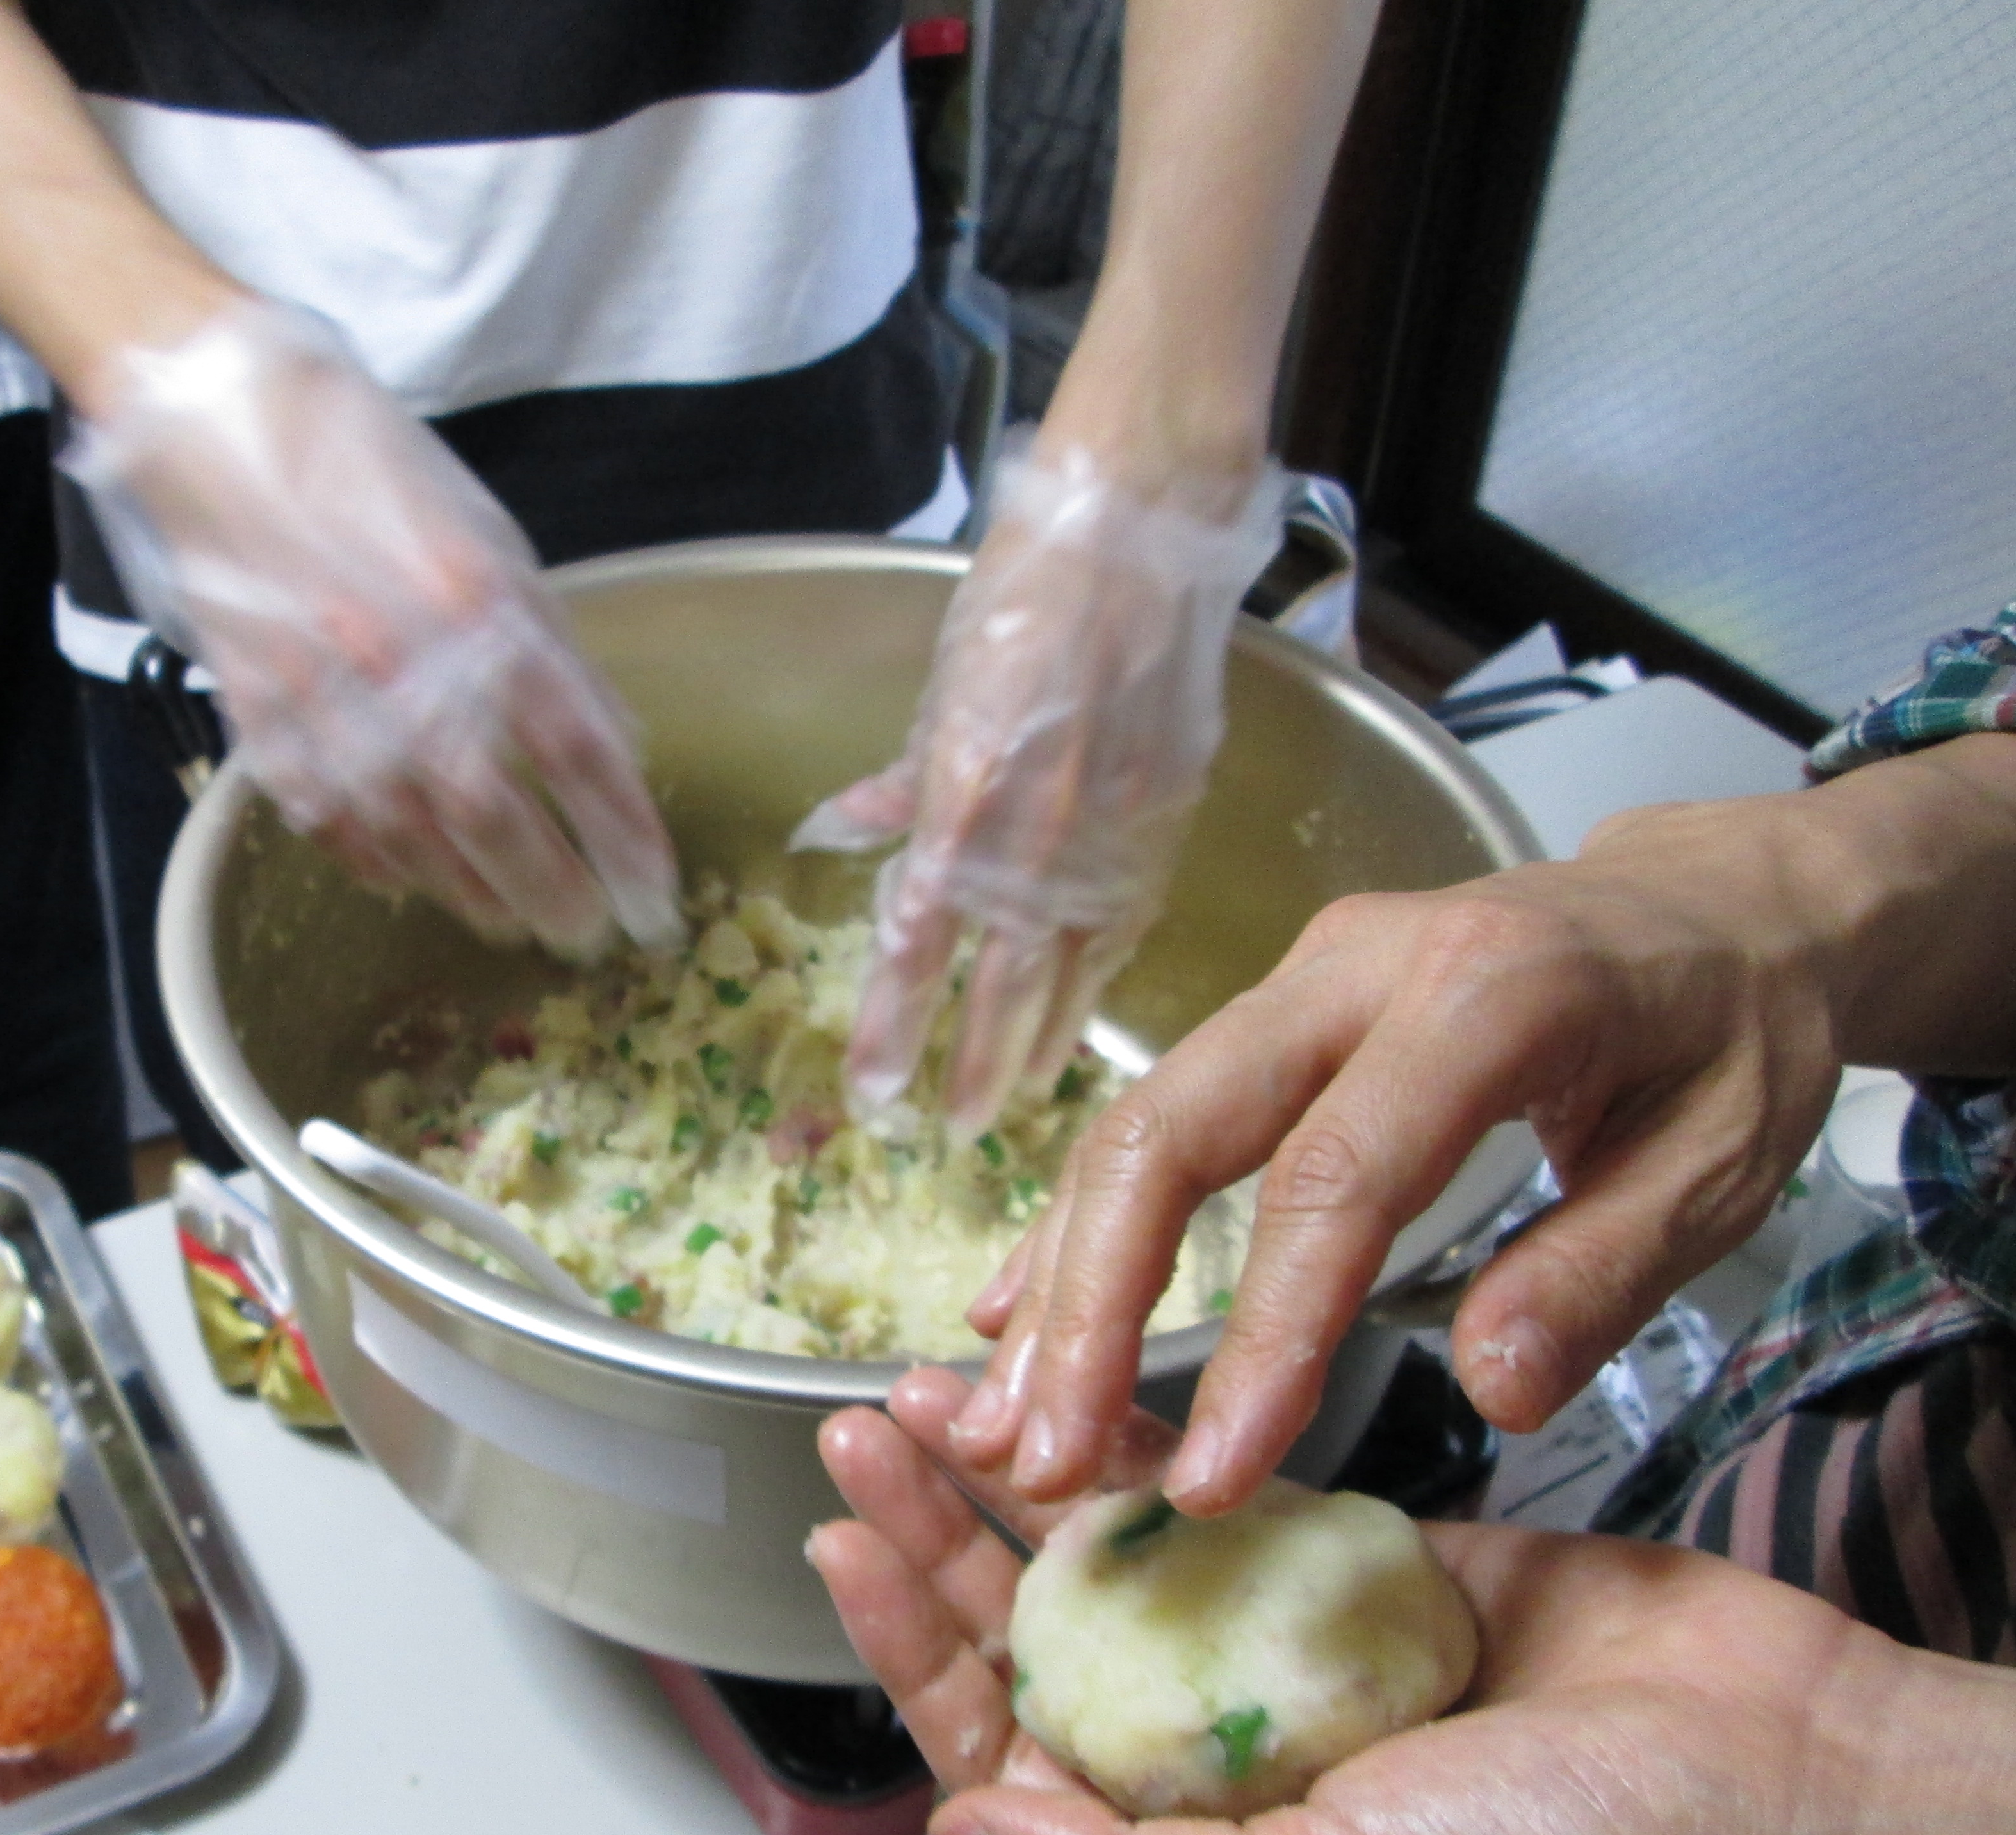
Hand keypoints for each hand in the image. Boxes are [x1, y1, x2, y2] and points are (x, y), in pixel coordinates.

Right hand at [67, 300, 680, 959]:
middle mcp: (406, 659)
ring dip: (468, 890)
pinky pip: (322, 810)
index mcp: (479, 601)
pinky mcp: (256, 706)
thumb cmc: (364, 462)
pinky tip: (407, 882)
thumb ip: (544, 640)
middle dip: (550, 885)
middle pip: (496, 812)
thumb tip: (607, 742)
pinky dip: (371, 858)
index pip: (578, 748)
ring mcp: (323, 690)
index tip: (654, 887)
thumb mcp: (484, 534)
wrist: (215, 411)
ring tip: (509, 922)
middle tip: (585, 933)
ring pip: (408, 829)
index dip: (623, 832)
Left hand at [793, 435, 1283, 1134]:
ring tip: (1019, 1098)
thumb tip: (847, 833)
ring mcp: (1112, 829)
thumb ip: (903, 777)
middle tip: (956, 1128)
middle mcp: (1038, 829)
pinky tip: (1085, 1011)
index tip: (875, 1087)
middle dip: (975, 1062)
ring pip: (1073, 967)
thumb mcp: (944, 683)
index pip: (918, 941)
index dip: (895, 1023)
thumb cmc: (1030, 586)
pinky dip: (1102, 973)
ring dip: (1042, 1040)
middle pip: (1000, 980)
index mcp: (965, 793)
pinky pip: (1127, 918)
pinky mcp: (1169, 816)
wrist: (1143, 525)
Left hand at [809, 1376, 2015, 1834]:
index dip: (915, 1650)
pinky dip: (1144, 1448)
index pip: (1006, 1746)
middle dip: (936, 1537)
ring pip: (1110, 1554)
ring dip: (1018, 1474)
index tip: (847, 1547)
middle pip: (1035, 1635)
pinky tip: (1076, 1394)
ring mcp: (1285, 1650)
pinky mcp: (1355, 1565)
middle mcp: (1223, 1749)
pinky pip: (1219, 1498)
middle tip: (863, 1435)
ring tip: (934, 1392)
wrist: (1767, 1775)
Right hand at [944, 799, 1851, 1514]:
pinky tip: (1015, 1318)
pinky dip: (1078, 1223)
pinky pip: (1153, 1114)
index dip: (1262, 1336)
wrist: (1727, 902)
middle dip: (1093, 1306)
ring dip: (1062, 1281)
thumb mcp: (1726, 1161)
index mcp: (1489, 996)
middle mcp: (1360, 965)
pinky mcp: (1278, 1008)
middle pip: (1175, 1131)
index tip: (1215, 1476)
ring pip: (1138, 1124)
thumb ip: (1601, 1272)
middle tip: (1045, 1458)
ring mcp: (1303, 978)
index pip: (1335, 1180)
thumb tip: (1491, 1392)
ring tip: (1010, 1426)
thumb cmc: (1739, 1032)